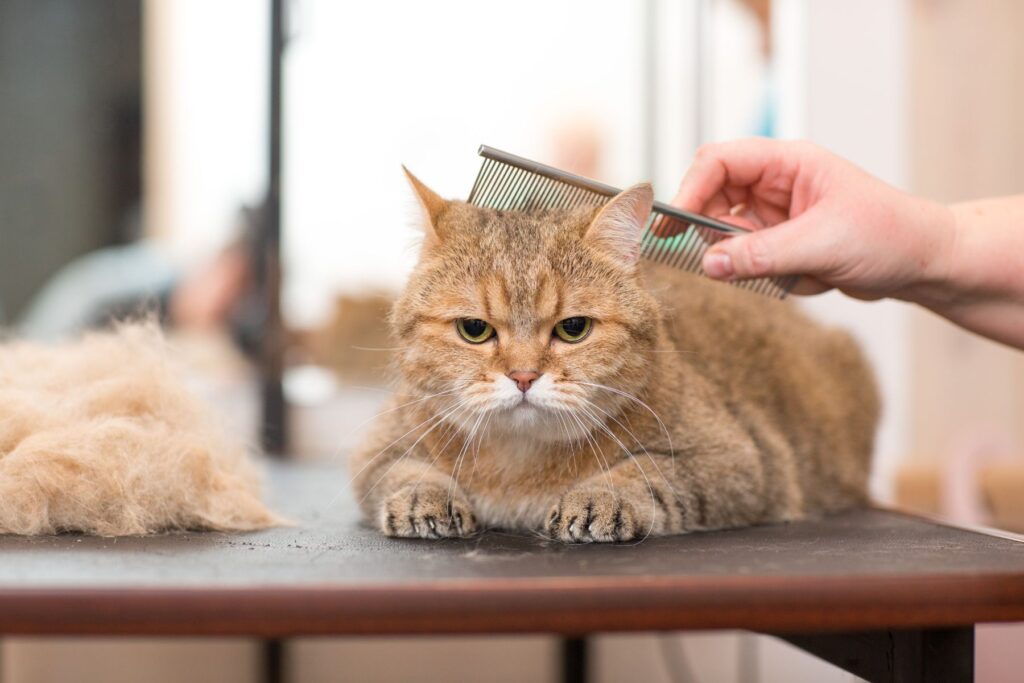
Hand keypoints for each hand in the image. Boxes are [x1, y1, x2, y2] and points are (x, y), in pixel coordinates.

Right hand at [669, 138, 956, 300]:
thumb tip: (707, 264)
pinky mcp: (782, 244)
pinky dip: (775, 278)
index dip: (690, 190)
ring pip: (730, 238)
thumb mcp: (822, 244)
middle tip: (718, 263)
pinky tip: (815, 278)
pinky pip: (751, 263)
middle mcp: (777, 184)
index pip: (719, 162)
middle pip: (714, 199)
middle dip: (718, 235)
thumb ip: (760, 254)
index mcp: (787, 163)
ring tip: (797, 271)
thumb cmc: (889, 235)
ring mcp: (777, 215)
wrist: (925, 264)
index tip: (675, 225)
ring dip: (754, 263)